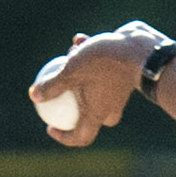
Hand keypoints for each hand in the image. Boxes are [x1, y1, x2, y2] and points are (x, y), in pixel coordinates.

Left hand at [28, 26, 161, 148]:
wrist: (141, 50)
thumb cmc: (106, 63)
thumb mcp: (72, 71)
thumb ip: (52, 86)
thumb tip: (34, 96)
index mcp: (98, 114)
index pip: (81, 137)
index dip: (64, 137)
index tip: (50, 127)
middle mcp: (109, 108)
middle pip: (83, 109)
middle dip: (69, 94)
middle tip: (57, 83)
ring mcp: (117, 93)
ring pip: (89, 86)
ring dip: (76, 69)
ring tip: (71, 49)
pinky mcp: (121, 76)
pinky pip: (99, 72)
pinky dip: (88, 59)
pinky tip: (80, 40)